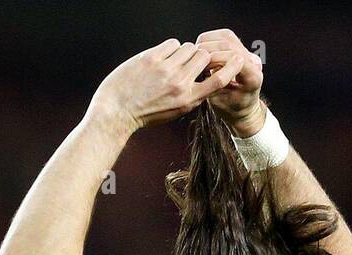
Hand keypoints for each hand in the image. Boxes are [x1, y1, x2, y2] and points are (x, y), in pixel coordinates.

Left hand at [89, 39, 243, 134]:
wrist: (116, 113)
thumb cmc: (144, 114)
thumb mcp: (174, 112)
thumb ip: (191, 96)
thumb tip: (203, 79)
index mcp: (188, 100)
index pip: (220, 80)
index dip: (231, 66)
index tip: (235, 59)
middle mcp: (180, 84)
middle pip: (204, 56)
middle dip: (199, 56)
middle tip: (189, 61)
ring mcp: (165, 70)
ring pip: (189, 47)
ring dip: (184, 51)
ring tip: (172, 61)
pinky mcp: (152, 58)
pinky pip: (172, 43)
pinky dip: (169, 47)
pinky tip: (161, 57)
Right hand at [195, 29, 264, 136]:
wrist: (243, 108)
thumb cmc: (231, 108)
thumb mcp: (219, 102)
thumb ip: (213, 84)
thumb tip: (202, 67)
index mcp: (253, 77)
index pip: (233, 58)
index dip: (214, 59)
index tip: (201, 68)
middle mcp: (253, 62)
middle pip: (229, 44)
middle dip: (208, 49)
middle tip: (195, 60)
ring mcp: (248, 53)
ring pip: (226, 36)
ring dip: (207, 42)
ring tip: (197, 55)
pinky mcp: (240, 48)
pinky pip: (224, 36)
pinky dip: (210, 39)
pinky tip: (202, 49)